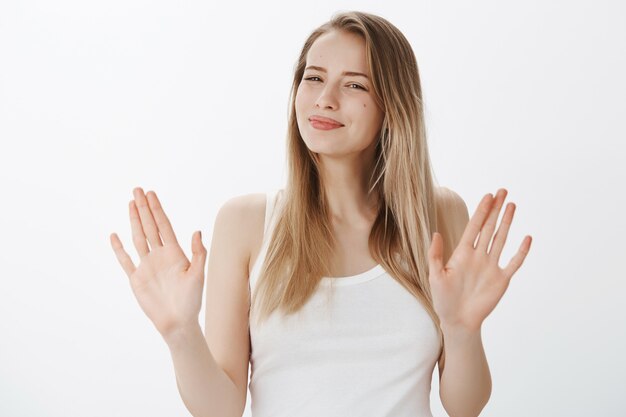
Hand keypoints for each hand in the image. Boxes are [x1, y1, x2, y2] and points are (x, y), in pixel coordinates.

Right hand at [110, 187, 206, 339]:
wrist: (178, 322)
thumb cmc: (192, 301)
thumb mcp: (198, 275)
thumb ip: (198, 253)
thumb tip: (196, 231)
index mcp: (175, 253)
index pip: (164, 226)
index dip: (157, 209)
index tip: (151, 194)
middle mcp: (160, 256)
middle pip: (150, 227)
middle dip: (144, 208)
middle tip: (137, 190)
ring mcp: (147, 266)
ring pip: (138, 238)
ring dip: (134, 221)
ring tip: (130, 204)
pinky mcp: (136, 279)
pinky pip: (125, 261)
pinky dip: (119, 249)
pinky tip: (115, 235)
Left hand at [428, 188, 531, 331]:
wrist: (458, 321)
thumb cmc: (443, 300)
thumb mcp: (435, 276)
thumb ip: (435, 255)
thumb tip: (436, 233)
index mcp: (462, 253)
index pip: (474, 227)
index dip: (481, 211)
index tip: (488, 196)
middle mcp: (478, 256)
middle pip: (489, 228)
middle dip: (495, 210)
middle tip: (502, 191)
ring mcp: (491, 267)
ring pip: (501, 239)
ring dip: (507, 223)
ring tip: (511, 205)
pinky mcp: (501, 280)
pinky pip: (514, 263)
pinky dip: (521, 251)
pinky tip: (527, 238)